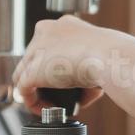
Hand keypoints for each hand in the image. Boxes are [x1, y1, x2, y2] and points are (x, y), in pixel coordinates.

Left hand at [12, 15, 134, 114]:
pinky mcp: (32, 71)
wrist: (108, 57)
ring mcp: (36, 51)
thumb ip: (86, 66)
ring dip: (37, 90)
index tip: (65, 79)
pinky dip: (33, 102)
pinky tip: (45, 110)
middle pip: (35, 59)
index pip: (48, 45)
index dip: (54, 64)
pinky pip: (24, 90)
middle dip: (46, 78)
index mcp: (63, 25)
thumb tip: (85, 90)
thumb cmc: (111, 55)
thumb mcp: (98, 54)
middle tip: (59, 94)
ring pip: (25, 73)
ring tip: (51, 104)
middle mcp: (45, 33)